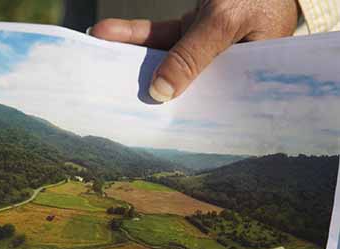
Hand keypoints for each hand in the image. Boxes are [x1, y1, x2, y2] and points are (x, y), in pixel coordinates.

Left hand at [90, 0, 298, 101]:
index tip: (149, 129)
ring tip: (98, 62)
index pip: (213, 108)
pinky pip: (161, 36)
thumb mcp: (224, 21)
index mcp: (249, 80)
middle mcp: (227, 69)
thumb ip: (192, 55)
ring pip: (167, 61)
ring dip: (132, 59)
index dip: (183, 119)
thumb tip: (159, 93)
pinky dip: (136, 35)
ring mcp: (209, 49)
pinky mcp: (195, 29)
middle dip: (150, 93)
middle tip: (113, 105)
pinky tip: (106, 34)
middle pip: (185, 88)